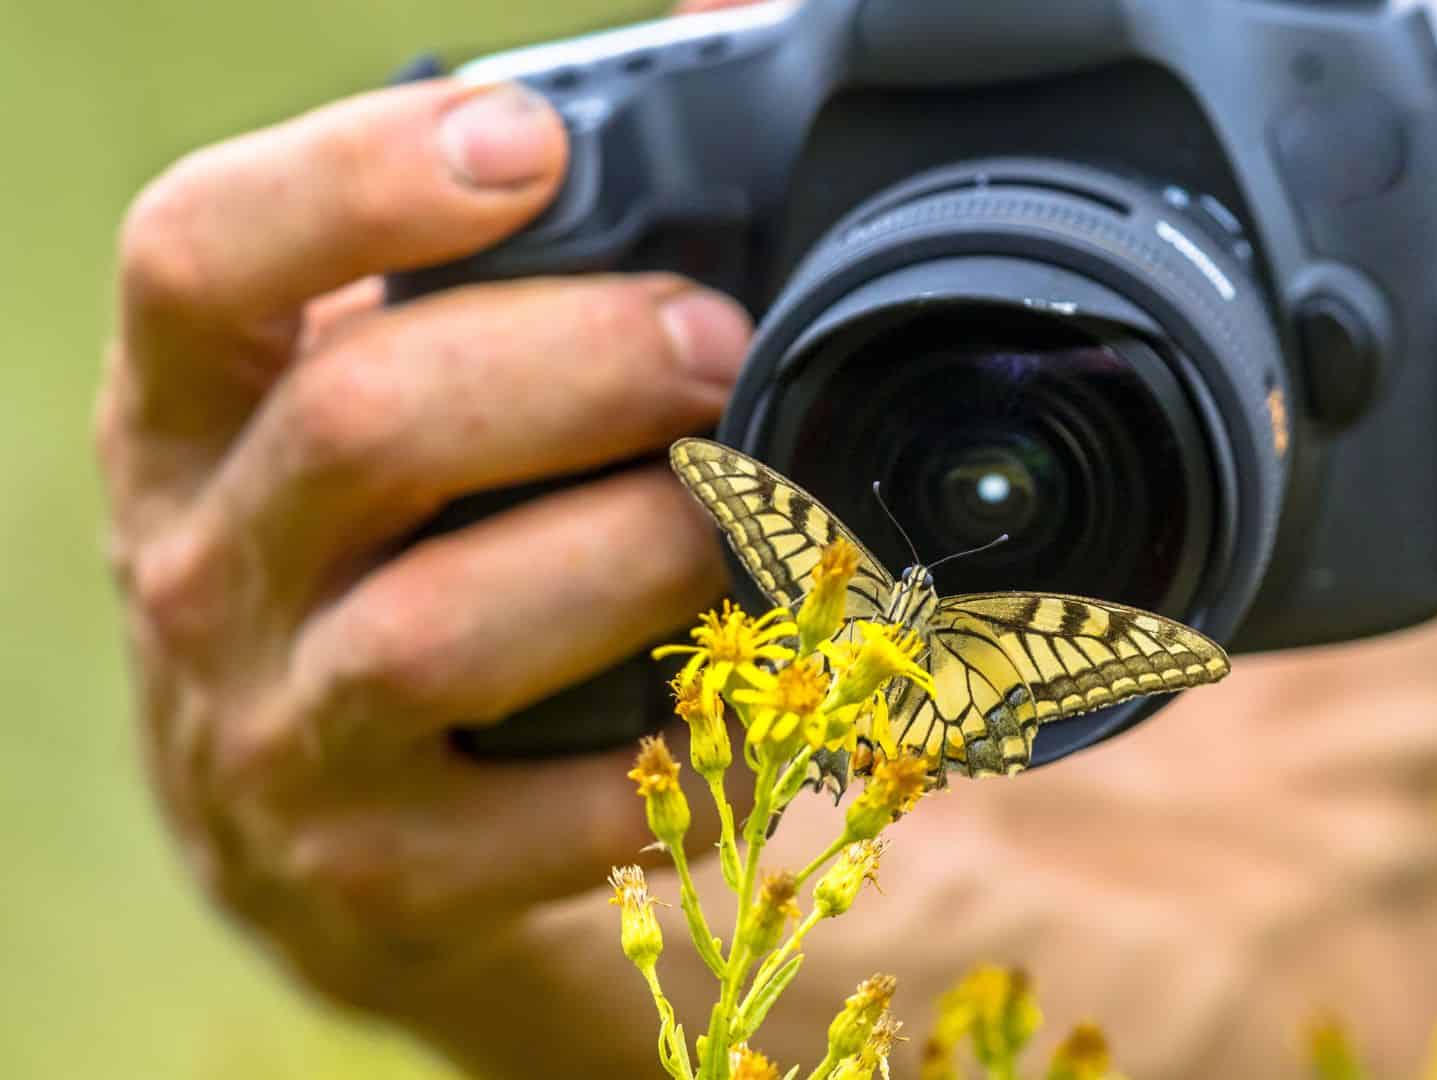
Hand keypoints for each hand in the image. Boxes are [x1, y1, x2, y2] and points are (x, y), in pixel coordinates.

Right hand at [95, 72, 749, 1026]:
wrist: (315, 825)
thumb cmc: (380, 553)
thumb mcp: (371, 388)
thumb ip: (490, 254)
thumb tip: (720, 15)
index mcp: (189, 410)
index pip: (202, 258)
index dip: (361, 183)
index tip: (531, 143)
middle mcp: (203, 565)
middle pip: (367, 425)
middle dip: (584, 365)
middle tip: (720, 346)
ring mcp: (280, 734)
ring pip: (453, 626)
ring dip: (648, 554)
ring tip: (761, 522)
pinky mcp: (383, 873)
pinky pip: (560, 812)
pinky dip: (688, 751)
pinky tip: (762, 702)